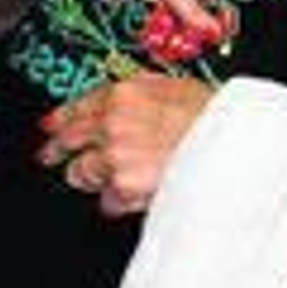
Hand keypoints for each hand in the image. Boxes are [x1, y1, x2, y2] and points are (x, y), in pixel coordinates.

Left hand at [37, 73, 212, 216]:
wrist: (236, 148)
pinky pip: (106, 200)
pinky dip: (118, 200)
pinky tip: (136, 193)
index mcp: (126, 93)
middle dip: (57, 149)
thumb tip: (121, 99)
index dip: (61, 118)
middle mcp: (113, 122)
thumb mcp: (179, 87)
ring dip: (92, 177)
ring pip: (80, 173)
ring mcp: (115, 155)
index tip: (52, 126)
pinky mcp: (122, 186)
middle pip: (67, 139)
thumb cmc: (217, 119)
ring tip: (115, 177)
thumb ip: (143, 93)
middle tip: (51, 156)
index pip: (77, 106)